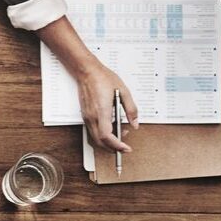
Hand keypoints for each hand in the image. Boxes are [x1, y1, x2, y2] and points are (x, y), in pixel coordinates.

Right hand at [36, 17, 137, 152]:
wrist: (86, 72)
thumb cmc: (103, 78)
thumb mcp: (123, 91)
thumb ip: (131, 109)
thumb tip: (135, 123)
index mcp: (102, 112)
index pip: (108, 137)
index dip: (117, 145)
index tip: (126, 148)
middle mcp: (92, 118)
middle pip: (101, 142)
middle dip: (113, 148)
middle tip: (125, 146)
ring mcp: (87, 118)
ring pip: (96, 139)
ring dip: (108, 142)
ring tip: (121, 136)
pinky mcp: (86, 116)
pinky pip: (93, 132)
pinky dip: (103, 136)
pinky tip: (112, 129)